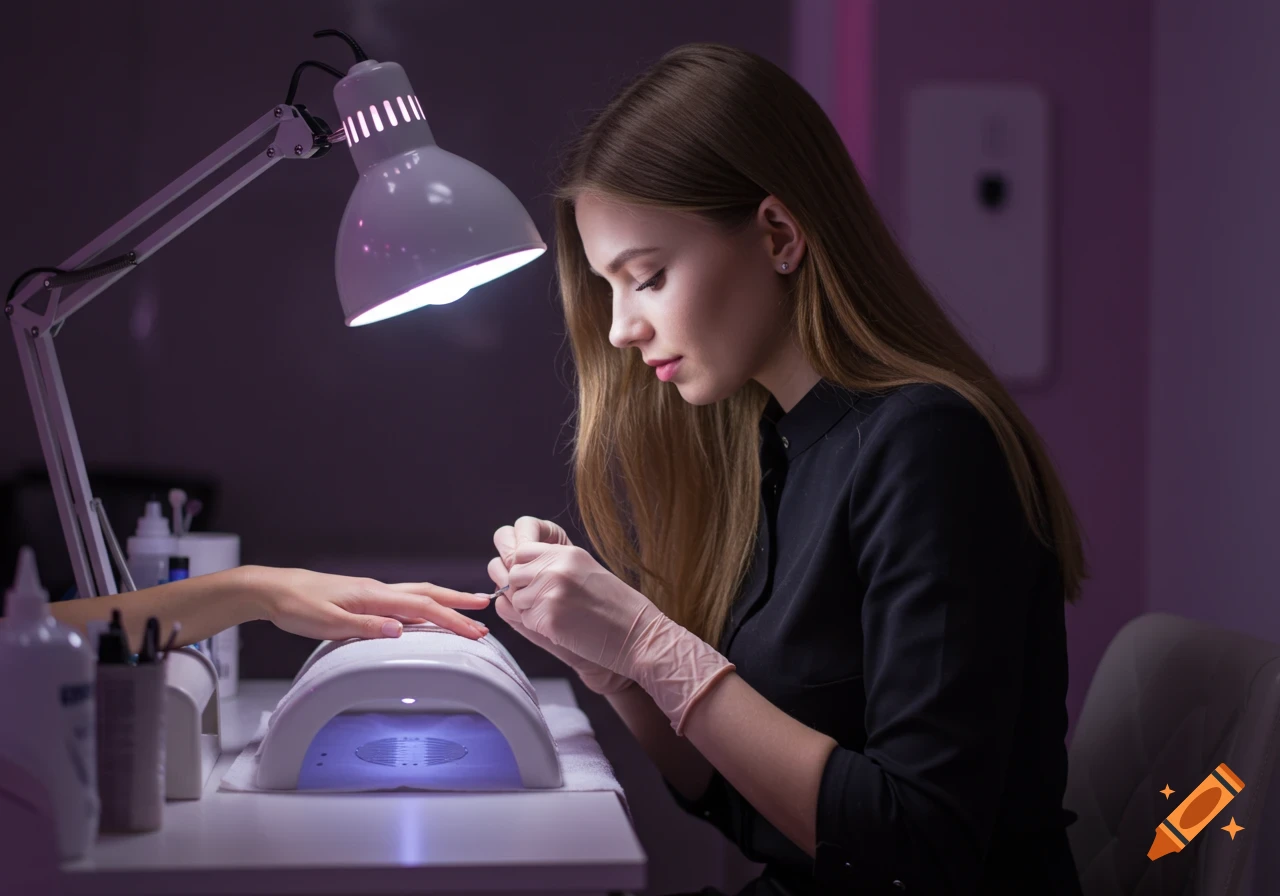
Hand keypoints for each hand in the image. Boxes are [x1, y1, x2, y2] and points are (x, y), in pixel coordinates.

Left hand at [246, 566, 490, 641]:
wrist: (274, 589)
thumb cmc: (297, 605)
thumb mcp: (328, 622)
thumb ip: (365, 627)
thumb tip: (400, 631)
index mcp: (374, 596)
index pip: (423, 607)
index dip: (452, 619)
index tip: (475, 630)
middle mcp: (378, 591)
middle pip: (428, 594)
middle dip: (458, 603)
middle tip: (484, 610)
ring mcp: (372, 593)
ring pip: (417, 594)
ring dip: (444, 601)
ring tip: (465, 607)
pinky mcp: (364, 598)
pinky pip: (403, 600)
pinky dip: (423, 605)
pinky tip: (425, 613)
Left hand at [487, 517, 632, 694]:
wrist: (637, 635)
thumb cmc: (615, 606)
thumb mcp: (585, 570)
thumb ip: (553, 564)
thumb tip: (516, 566)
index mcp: (567, 553)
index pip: (522, 552)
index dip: (524, 568)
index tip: (535, 581)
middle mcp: (556, 568)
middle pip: (514, 574)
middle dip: (523, 589)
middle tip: (547, 601)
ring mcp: (551, 593)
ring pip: (516, 599)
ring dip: (530, 609)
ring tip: (559, 614)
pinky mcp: (548, 619)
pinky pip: (526, 620)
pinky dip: (538, 626)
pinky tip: (562, 626)